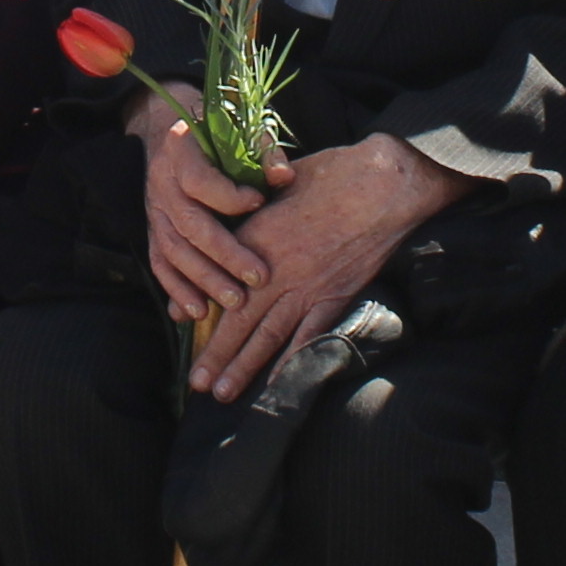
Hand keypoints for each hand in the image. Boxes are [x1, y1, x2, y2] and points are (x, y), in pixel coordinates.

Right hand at [137, 96, 271, 328]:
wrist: (169, 126)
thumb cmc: (215, 130)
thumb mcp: (238, 128)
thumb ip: (263, 151)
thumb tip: (283, 177)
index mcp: (180, 150)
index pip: (200, 181)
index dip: (229, 196)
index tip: (259, 202)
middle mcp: (162, 181)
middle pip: (190, 224)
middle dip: (226, 254)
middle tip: (258, 277)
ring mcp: (154, 209)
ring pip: (174, 250)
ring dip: (205, 279)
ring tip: (235, 301)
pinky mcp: (153, 230)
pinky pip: (160, 264)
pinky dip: (177, 290)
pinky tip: (198, 311)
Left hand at [192, 133, 445, 402]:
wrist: (383, 184)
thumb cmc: (333, 173)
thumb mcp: (279, 184)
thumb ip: (256, 208)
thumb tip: (239, 220)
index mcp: (255, 237)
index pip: (219, 279)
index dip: (199, 303)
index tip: (182, 322)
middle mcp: (274, 269)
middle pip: (238, 318)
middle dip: (215, 353)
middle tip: (197, 382)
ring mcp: (306, 287)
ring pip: (267, 334)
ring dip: (243, 366)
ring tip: (222, 392)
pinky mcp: (335, 296)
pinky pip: (308, 337)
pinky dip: (291, 363)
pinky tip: (275, 385)